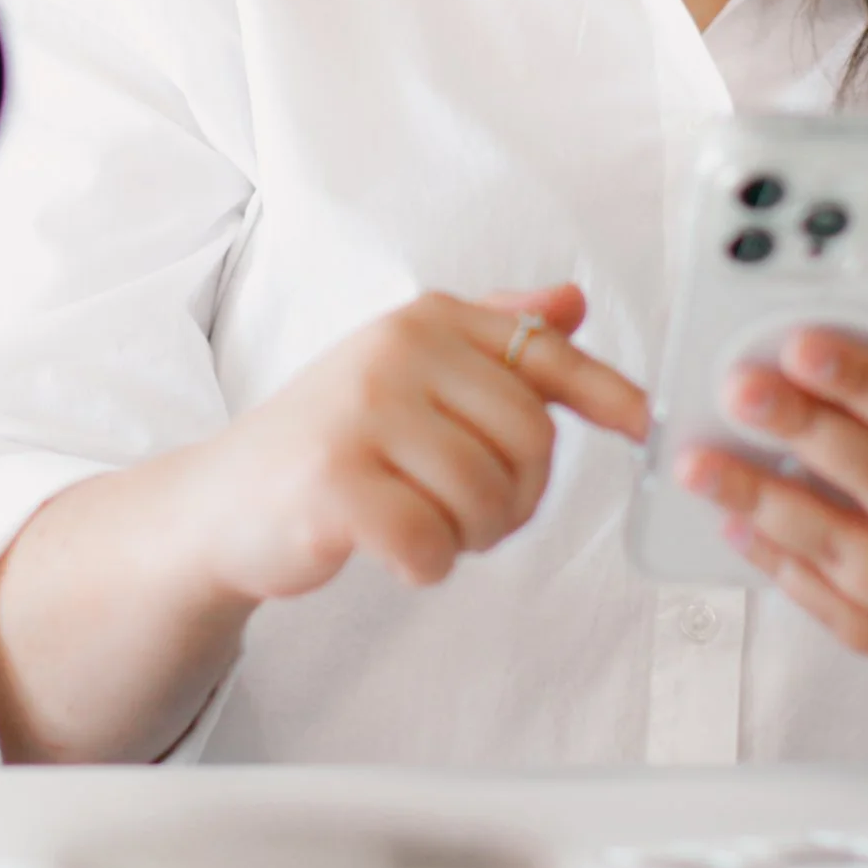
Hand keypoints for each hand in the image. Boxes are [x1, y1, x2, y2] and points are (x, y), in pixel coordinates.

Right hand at [178, 285, 649, 608]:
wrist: (223, 503)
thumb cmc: (330, 441)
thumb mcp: (409, 374)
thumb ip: (491, 339)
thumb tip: (571, 302)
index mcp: (424, 321)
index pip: (542, 354)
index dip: (606, 392)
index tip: (644, 424)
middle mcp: (395, 350)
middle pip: (531, 442)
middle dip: (516, 499)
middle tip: (467, 513)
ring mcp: (361, 410)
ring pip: (488, 499)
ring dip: (468, 537)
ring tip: (422, 525)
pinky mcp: (334, 479)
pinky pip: (433, 543)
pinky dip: (424, 565)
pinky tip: (390, 549)